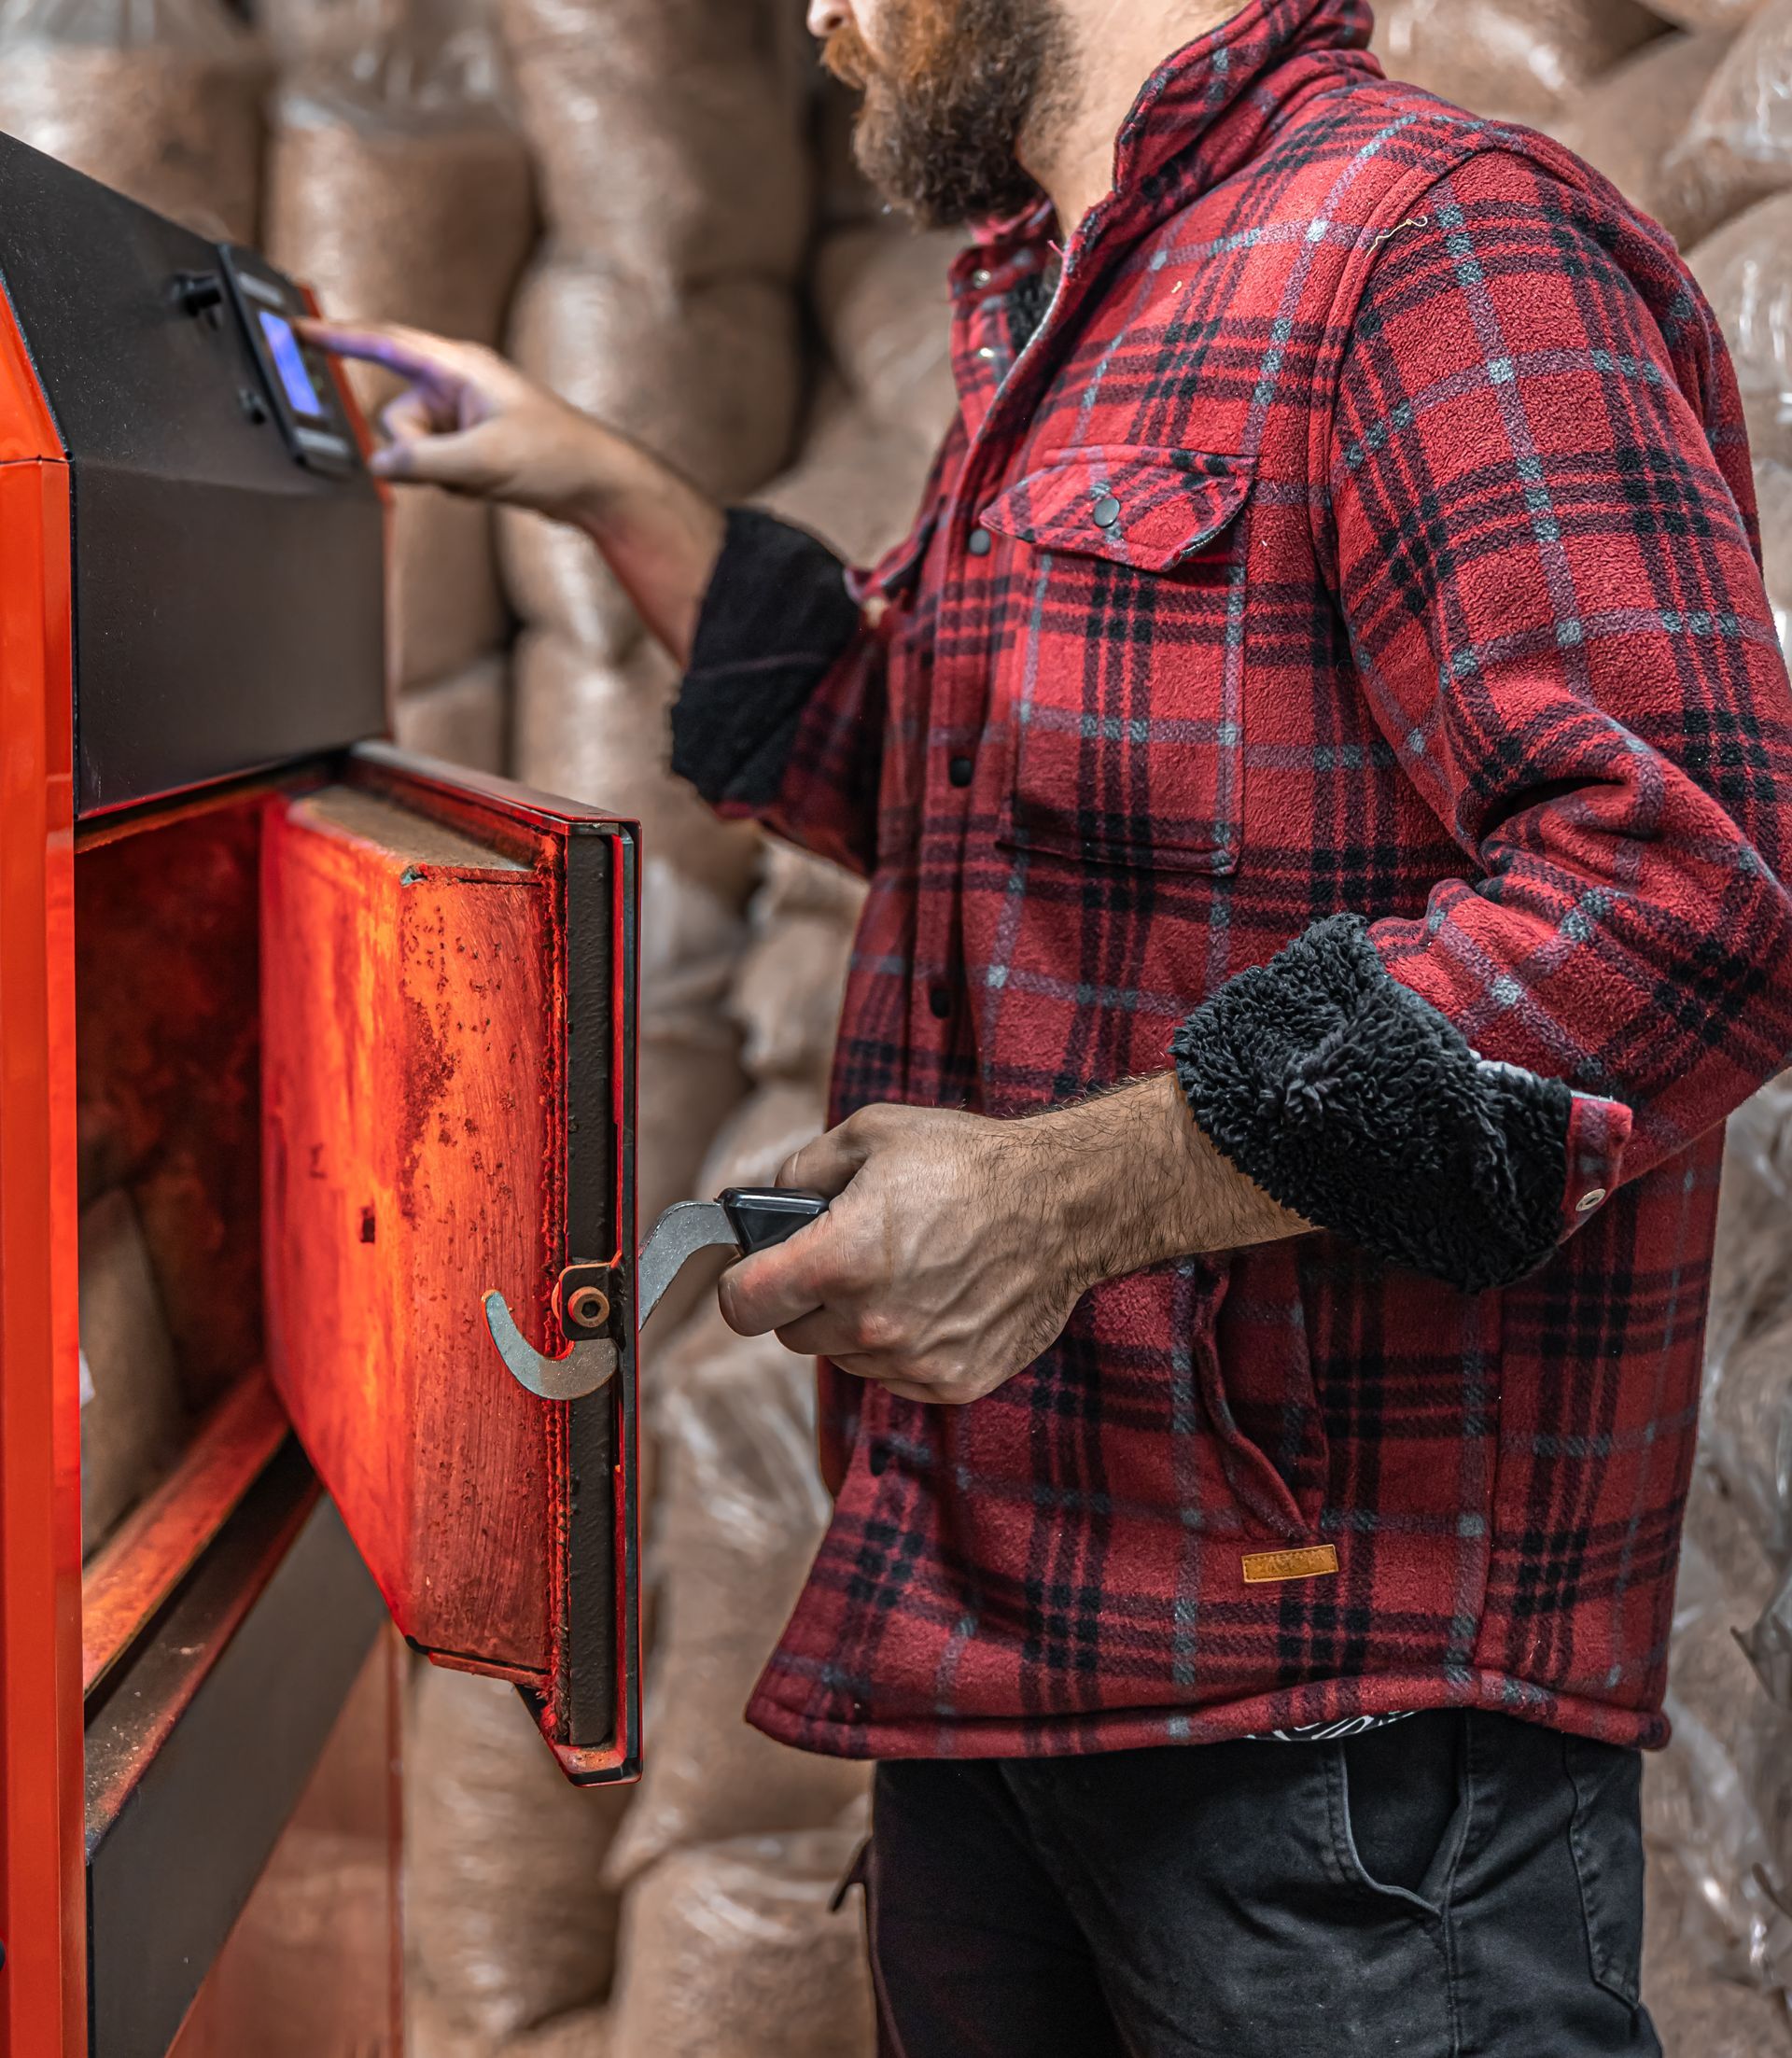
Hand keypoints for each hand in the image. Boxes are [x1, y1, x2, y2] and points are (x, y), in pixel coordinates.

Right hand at [300, 318, 724, 661]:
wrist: (596, 485)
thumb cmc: (557, 455)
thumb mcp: (484, 460)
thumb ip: (423, 461)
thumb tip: (381, 465)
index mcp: (459, 366)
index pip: (385, 343)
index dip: (337, 338)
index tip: (295, 330)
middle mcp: (456, 385)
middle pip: (395, 415)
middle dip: (418, 450)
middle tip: (462, 464)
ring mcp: (461, 416)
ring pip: (412, 448)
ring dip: (440, 471)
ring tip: (486, 474)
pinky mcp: (468, 443)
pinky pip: (433, 465)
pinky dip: (454, 481)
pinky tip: (489, 483)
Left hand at [717, 1076, 1308, 1406]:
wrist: (1062, 1205)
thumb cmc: (967, 1162)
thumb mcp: (870, 1135)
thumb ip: (798, 1172)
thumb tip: (762, 1199)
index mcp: (840, 1259)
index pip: (741, 1305)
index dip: (739, 1281)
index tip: (754, 1268)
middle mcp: (872, 1323)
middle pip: (791, 1334)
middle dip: (804, 1297)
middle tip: (844, 1256)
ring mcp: (913, 1361)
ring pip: (842, 1357)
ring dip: (853, 1324)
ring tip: (901, 1271)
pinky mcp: (952, 1382)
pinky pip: (894, 1374)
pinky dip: (901, 1345)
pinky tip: (934, 1298)